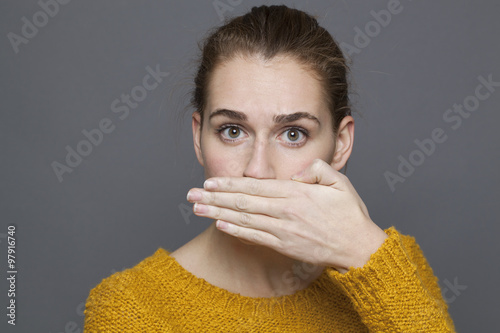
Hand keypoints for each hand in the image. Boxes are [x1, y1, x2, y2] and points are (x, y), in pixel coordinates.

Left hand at [186, 158, 387, 272]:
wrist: (358, 247)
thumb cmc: (350, 214)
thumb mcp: (339, 182)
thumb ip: (316, 170)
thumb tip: (296, 173)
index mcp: (296, 193)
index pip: (255, 186)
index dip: (229, 183)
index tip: (210, 181)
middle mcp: (285, 212)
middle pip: (243, 202)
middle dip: (214, 197)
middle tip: (191, 194)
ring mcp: (283, 231)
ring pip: (243, 220)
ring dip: (217, 214)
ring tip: (197, 209)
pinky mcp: (284, 246)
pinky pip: (254, 238)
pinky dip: (235, 231)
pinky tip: (219, 226)